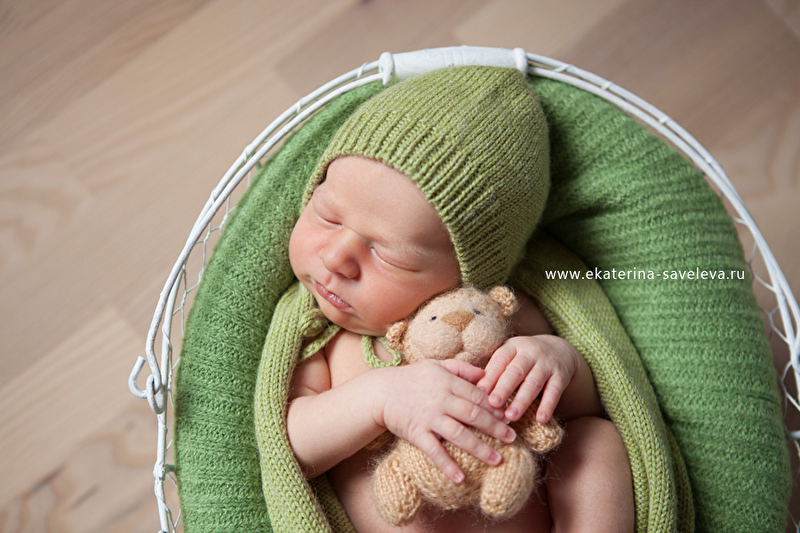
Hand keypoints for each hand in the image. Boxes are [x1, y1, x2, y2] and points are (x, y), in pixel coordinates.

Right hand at [374, 359, 516, 483]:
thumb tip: (486, 374)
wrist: (380, 392)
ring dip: (479, 448)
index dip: (495, 408)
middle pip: (473, 415)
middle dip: (495, 428)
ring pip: (459, 434)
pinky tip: (460, 478)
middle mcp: (441, 400)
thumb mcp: (437, 365)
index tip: (509, 418)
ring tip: (496, 460)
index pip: (478, 396)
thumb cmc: (411, 378)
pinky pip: (434, 451)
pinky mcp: (416, 433)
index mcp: (448, 382)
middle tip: (512, 439)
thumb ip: (462, 368)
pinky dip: (447, 465)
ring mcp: (429, 417)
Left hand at [476, 335, 580, 423]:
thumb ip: (495, 370)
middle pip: (516, 371)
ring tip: (511, 416)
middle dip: (504, 388)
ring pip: (533, 383)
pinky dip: (548, 405)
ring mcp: (547, 364)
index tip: (479, 392)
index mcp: (513, 347)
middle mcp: (530, 352)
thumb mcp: (510, 356)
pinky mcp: (561, 376)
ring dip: (522, 400)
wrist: (560, 350)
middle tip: (493, 404)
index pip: (500, 361)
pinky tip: (541, 419)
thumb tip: (473, 390)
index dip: (490, 376)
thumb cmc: (524, 358)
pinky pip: (554, 392)